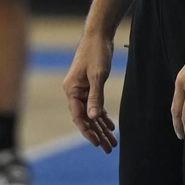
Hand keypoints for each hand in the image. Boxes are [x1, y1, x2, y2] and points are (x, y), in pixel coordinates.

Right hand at [63, 33, 117, 153]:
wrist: (98, 35)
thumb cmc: (96, 52)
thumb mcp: (98, 76)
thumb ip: (95, 97)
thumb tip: (93, 117)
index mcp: (71, 90)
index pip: (78, 116)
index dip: (87, 131)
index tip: (97, 143)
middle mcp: (74, 92)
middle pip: (85, 118)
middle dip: (97, 134)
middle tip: (108, 149)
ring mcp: (81, 89)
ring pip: (91, 114)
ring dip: (101, 128)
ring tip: (112, 143)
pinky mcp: (90, 86)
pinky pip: (95, 105)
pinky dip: (103, 116)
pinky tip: (110, 126)